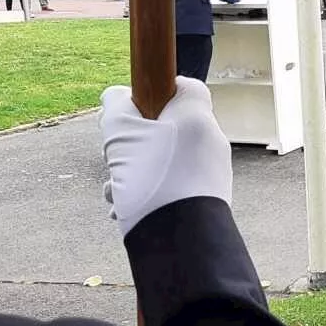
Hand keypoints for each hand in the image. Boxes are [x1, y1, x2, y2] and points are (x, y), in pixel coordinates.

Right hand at [100, 77, 232, 236]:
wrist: (180, 238)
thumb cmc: (150, 178)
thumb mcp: (121, 134)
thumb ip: (116, 107)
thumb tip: (116, 97)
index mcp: (197, 116)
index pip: (183, 87)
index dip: (155, 93)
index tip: (132, 110)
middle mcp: (210, 140)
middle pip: (165, 127)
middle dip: (131, 143)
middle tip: (114, 158)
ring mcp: (211, 170)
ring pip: (163, 159)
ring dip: (132, 171)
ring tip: (116, 190)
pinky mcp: (207, 198)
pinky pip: (171, 185)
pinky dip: (147, 191)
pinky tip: (125, 208)